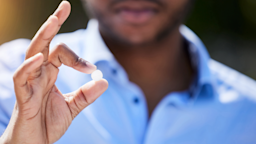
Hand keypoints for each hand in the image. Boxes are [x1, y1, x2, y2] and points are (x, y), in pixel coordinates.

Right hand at [0, 1, 107, 143]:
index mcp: (50, 74)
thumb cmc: (47, 124)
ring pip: (32, 54)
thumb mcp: (73, 107)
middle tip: (64, 6)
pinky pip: (22, 79)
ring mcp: (29, 84)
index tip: (92, 69)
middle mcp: (39, 74)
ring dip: (43, 36)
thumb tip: (105, 82)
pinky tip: (40, 58)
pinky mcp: (23, 98)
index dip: (79, 58)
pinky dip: (29, 68)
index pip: (62, 53)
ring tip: (53, 20)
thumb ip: (87, 95)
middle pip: (44, 43)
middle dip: (53, 24)